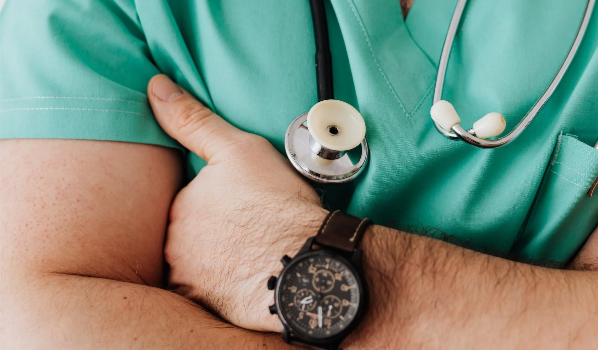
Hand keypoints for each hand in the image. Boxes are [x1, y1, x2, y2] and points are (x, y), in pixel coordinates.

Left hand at [147, 75, 327, 331]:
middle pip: (190, 234)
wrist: (308, 262)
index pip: (189, 201)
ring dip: (219, 258)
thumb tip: (156, 89)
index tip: (244, 204)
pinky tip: (251, 273)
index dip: (218, 201)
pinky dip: (226, 284)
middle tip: (251, 228)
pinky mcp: (209, 305)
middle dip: (214, 231)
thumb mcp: (238, 149)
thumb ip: (193, 121)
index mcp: (180, 207)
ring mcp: (191, 279)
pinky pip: (211, 291)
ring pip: (200, 263)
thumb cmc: (278, 206)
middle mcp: (175, 246)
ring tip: (255, 251)